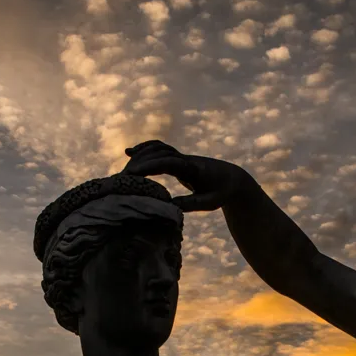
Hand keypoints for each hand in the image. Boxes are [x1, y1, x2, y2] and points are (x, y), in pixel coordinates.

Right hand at [122, 140, 254, 211]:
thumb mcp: (210, 202)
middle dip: (140, 162)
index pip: (168, 162)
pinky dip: (144, 149)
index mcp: (193, 168)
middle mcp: (185, 159)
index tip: (132, 173)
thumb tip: (168, 206)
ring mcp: (181, 157)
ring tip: (124, 169)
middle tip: (122, 177)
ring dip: (140, 155)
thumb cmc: (222, 192)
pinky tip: (129, 152)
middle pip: (159, 153)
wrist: (233, 179)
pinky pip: (159, 150)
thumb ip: (191, 204)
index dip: (149, 166)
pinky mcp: (178, 160)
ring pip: (157, 149)